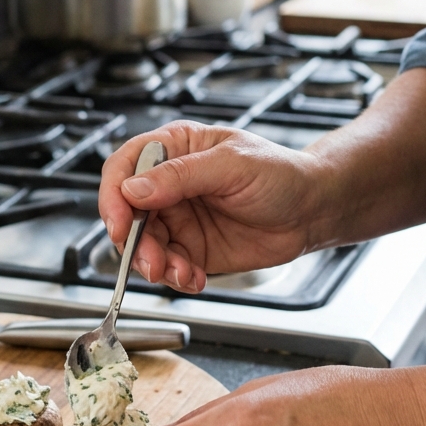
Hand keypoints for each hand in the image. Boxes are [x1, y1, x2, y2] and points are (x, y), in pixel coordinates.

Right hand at [98, 121, 322, 291]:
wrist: (313, 210)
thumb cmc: (281, 173)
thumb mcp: (232, 165)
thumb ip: (181, 176)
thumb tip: (133, 189)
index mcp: (175, 148)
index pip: (124, 166)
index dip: (113, 195)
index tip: (119, 223)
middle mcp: (169, 184)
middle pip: (126, 212)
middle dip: (134, 241)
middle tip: (152, 261)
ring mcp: (179, 218)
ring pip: (143, 245)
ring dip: (154, 264)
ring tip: (181, 272)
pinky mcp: (191, 248)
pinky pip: (168, 266)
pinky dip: (175, 277)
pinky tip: (195, 277)